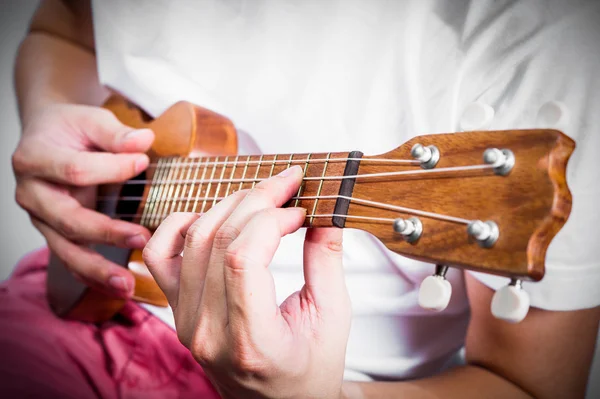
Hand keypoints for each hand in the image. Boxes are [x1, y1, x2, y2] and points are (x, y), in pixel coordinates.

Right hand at [12, 103, 154, 296]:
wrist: (47, 136)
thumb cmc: (70, 128)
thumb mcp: (91, 119)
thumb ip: (115, 133)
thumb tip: (144, 141)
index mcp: (35, 159)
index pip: (75, 170)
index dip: (111, 168)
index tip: (144, 162)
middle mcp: (31, 193)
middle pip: (67, 219)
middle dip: (105, 232)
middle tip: (142, 238)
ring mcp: (41, 218)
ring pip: (65, 249)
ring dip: (97, 269)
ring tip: (127, 285)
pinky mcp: (54, 233)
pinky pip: (70, 259)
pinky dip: (92, 276)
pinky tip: (115, 288)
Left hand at [143, 166, 351, 398]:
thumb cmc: (309, 371)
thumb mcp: (332, 318)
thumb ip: (327, 261)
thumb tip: (327, 210)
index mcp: (251, 341)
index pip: (244, 258)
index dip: (273, 218)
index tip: (302, 207)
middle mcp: (207, 332)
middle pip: (219, 240)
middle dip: (257, 199)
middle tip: (288, 182)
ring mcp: (186, 321)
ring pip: (191, 239)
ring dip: (228, 204)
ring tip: (262, 194)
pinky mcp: (178, 310)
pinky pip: (160, 255)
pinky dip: (180, 224)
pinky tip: (213, 215)